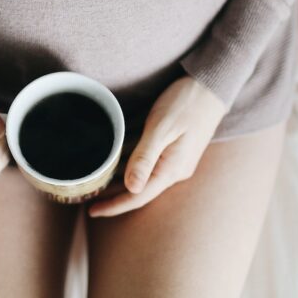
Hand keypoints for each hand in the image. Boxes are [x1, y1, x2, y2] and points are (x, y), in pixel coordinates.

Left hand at [87, 73, 227, 216]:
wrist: (211, 86)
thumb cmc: (186, 103)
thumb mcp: (161, 128)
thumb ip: (145, 157)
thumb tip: (131, 188)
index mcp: (172, 169)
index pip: (139, 196)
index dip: (114, 205)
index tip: (92, 211)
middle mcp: (175, 170)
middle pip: (139, 189)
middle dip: (113, 195)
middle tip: (86, 195)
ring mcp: (176, 161)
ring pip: (142, 176)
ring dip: (119, 180)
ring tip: (95, 181)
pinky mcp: (174, 150)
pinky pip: (148, 163)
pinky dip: (129, 164)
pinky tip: (113, 160)